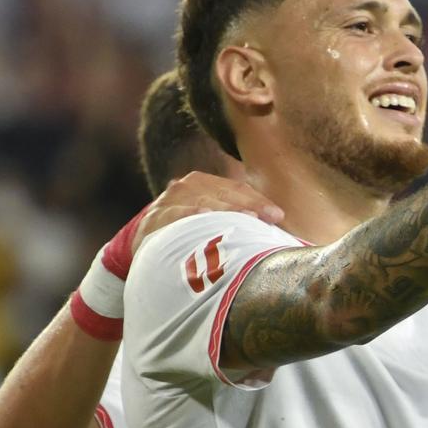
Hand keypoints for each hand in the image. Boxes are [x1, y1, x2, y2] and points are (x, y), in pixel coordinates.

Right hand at [132, 172, 282, 251]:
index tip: (279, 216)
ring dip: (225, 210)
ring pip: (203, 201)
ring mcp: (170, 200)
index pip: (237, 188)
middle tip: (267, 220)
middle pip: (223, 194)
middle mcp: (188, 186)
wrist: (148, 244)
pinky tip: (205, 215)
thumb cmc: (190, 232)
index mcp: (206, 183)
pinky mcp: (155, 217)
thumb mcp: (213, 220)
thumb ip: (240, 219)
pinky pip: (175, 214)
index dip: (258, 201)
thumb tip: (279, 229)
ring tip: (246, 218)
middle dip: (248, 206)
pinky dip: (190, 213)